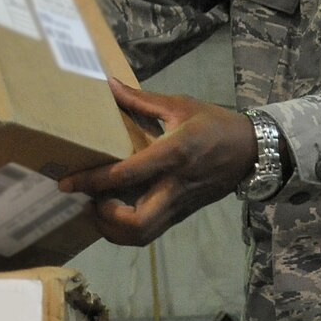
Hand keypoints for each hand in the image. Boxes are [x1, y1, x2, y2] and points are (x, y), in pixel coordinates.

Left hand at [60, 78, 256, 246]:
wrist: (252, 151)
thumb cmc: (216, 124)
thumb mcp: (180, 105)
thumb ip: (140, 99)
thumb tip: (108, 84)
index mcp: (174, 154)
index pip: (126, 175)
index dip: (93, 181)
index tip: (67, 182)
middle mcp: (175, 186)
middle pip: (135, 223)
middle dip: (104, 219)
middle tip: (88, 201)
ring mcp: (180, 205)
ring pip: (142, 236)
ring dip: (114, 230)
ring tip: (99, 209)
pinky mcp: (182, 215)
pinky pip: (149, 233)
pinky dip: (126, 229)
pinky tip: (115, 212)